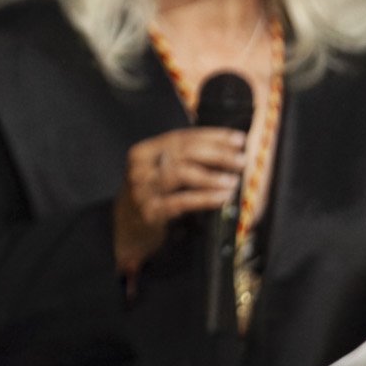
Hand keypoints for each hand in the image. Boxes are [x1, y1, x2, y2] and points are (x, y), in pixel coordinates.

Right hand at [112, 129, 247, 275]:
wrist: (124, 228)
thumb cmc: (149, 195)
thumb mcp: (158, 171)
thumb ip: (183, 158)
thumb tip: (227, 147)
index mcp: (143, 151)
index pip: (181, 137)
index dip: (212, 136)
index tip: (238, 139)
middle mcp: (139, 168)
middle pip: (183, 153)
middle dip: (217, 155)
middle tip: (241, 160)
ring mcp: (142, 190)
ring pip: (181, 174)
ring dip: (212, 176)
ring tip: (233, 181)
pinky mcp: (149, 212)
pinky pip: (180, 201)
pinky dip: (205, 198)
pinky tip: (222, 197)